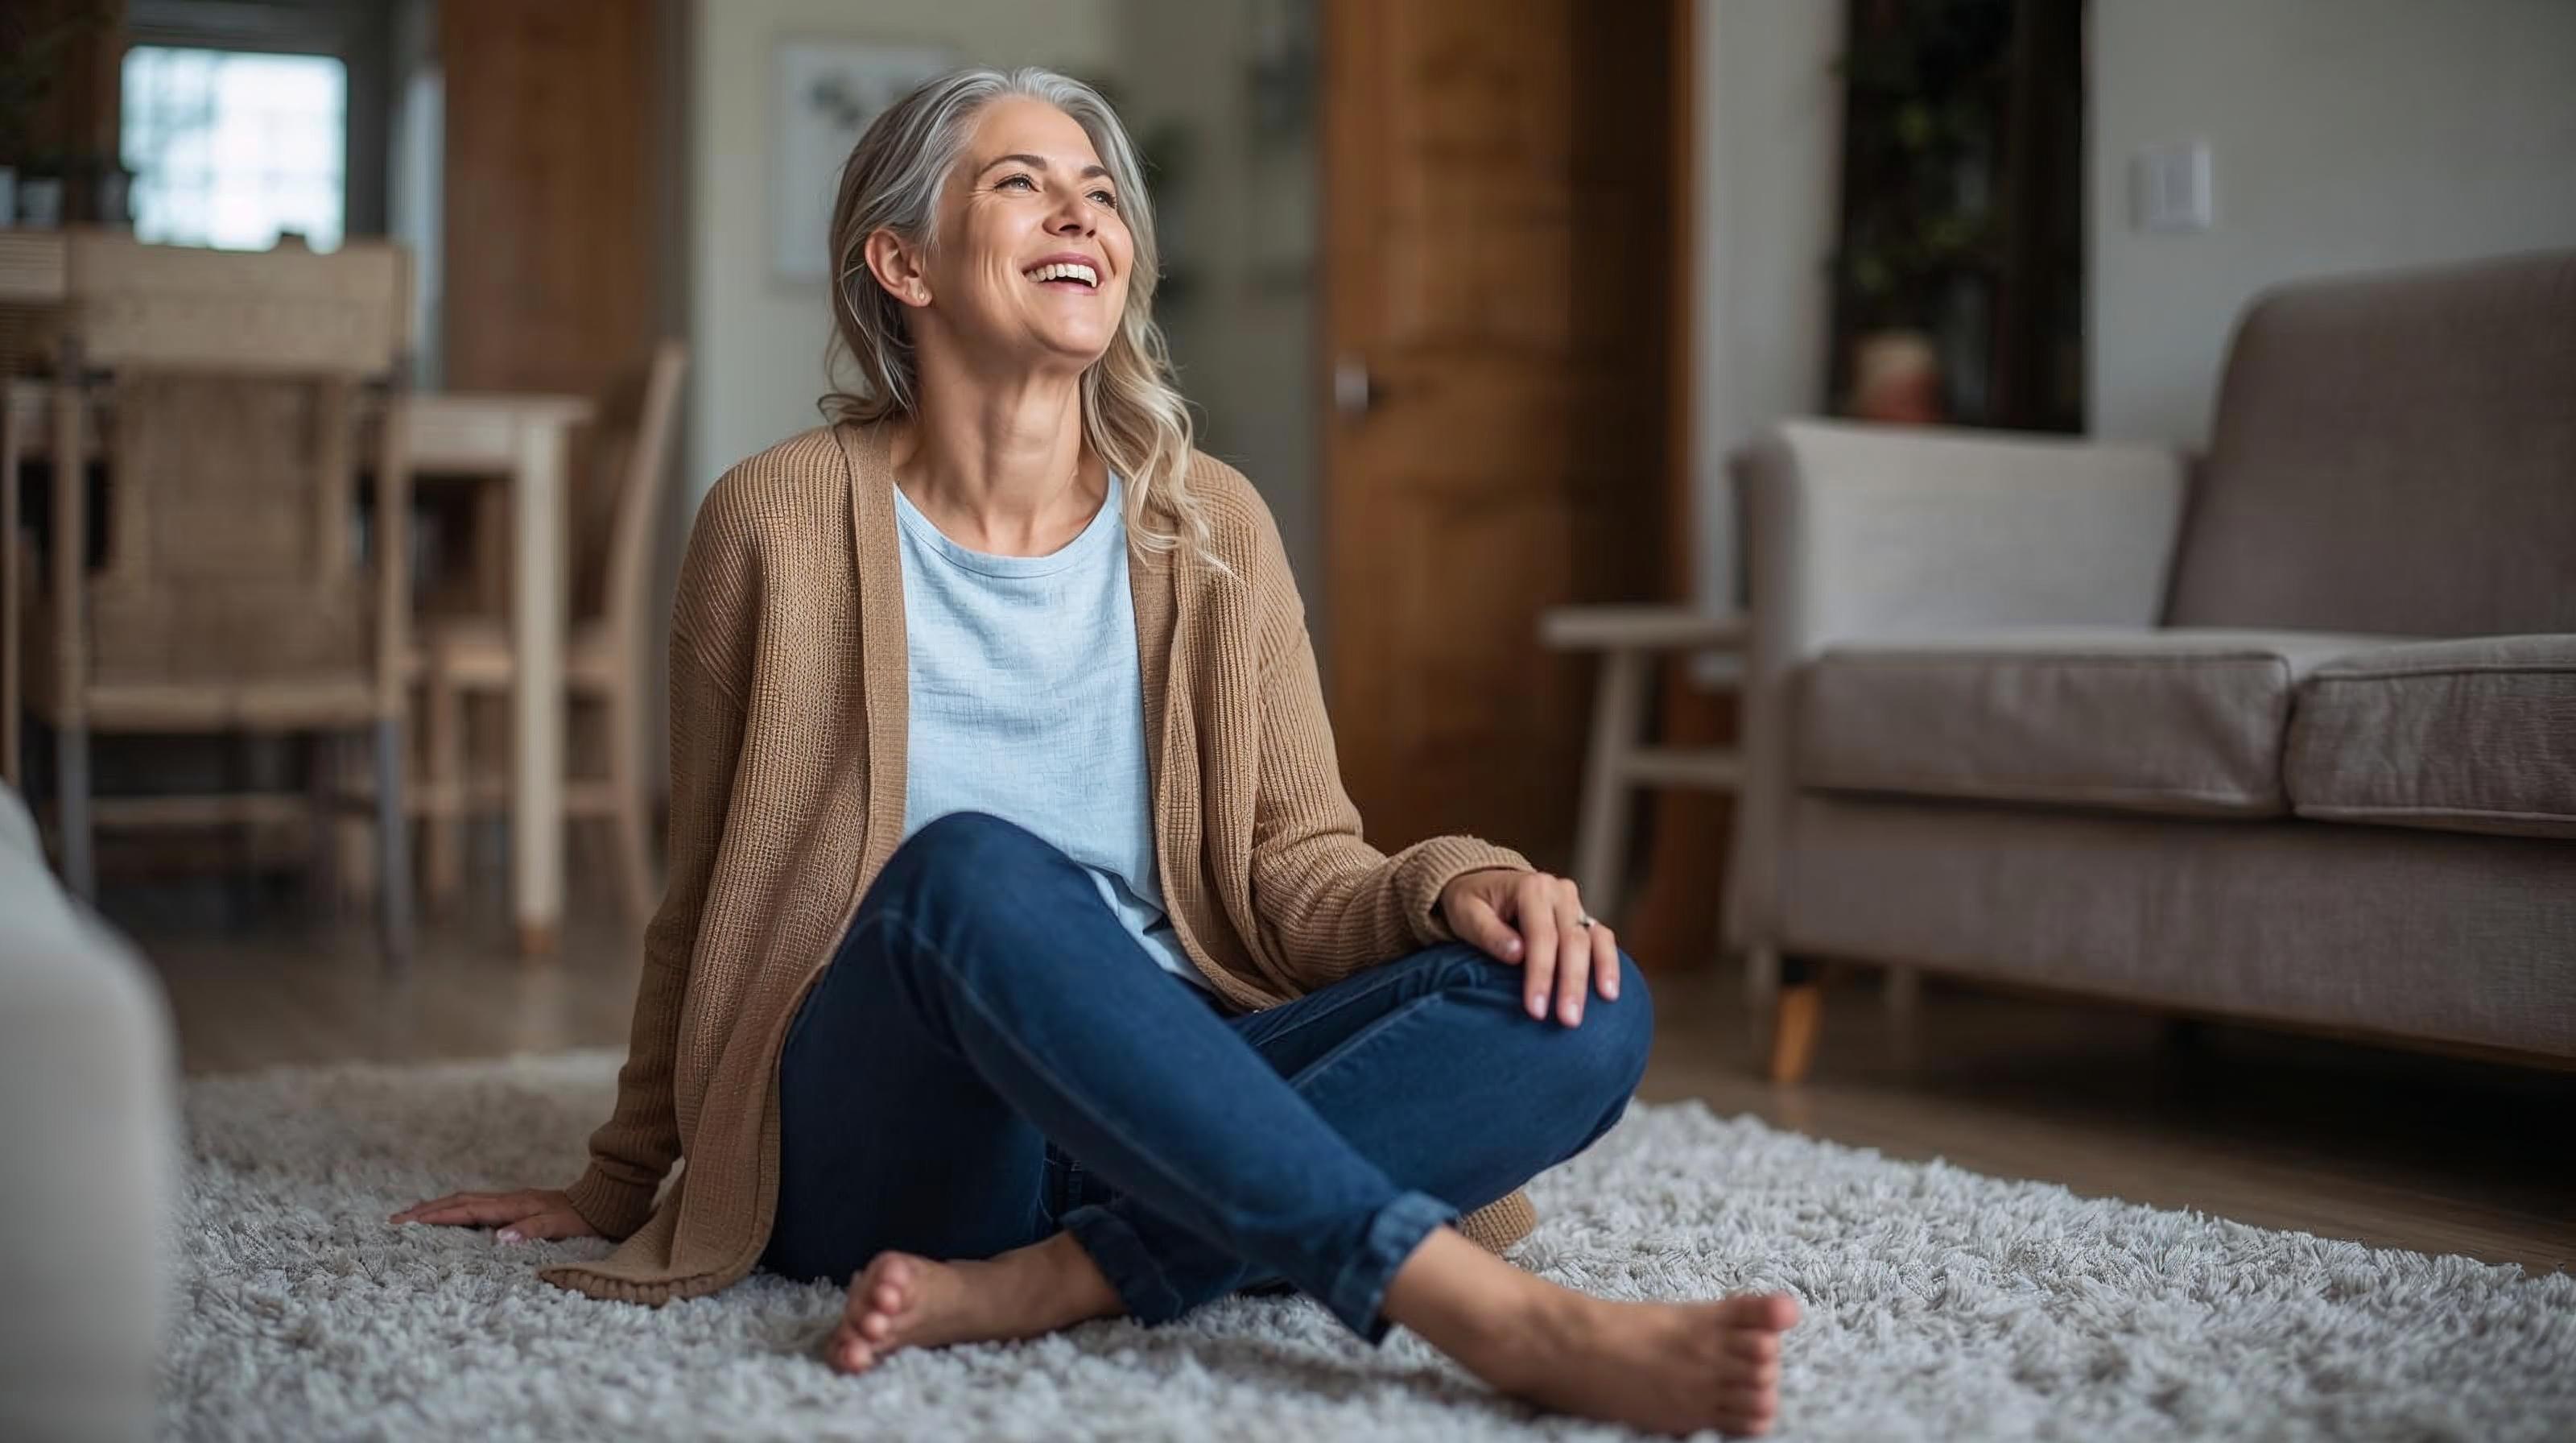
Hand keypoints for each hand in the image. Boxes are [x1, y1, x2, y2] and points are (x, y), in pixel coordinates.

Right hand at [389, 1186, 594, 1243]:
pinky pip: (474, 1207)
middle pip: (457, 1201)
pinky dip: (454, 1211)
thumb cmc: (580, 1217)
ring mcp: (508, 1202)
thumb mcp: (557, 1226)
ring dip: (436, 1208)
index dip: (434, 1216)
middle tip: (394, 1220)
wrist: (600, 1203)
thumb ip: (529, 1231)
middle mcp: (505, 1200)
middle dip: (425, 1210)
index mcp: (510, 1205)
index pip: (464, 1210)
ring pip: (464, 1202)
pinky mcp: (513, 1207)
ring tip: (411, 1217)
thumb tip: (499, 1239)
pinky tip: (448, 1219)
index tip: (406, 1222)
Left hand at [1437, 867, 1619, 1026]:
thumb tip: (1518, 955)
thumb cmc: (1471, 904)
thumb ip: (1490, 934)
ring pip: (1594, 939)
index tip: (1536, 1010)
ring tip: (1605, 1003)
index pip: (1541, 936)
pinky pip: (1602, 939)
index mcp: (1531, 888)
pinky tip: (1610, 991)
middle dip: (1571, 983)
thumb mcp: (1467, 914)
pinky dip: (1609, 963)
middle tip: (1569, 1021)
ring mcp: (1574, 905)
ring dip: (1600, 973)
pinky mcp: (1582, 919)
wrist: (1483, 886)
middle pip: (1572, 940)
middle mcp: (1559, 893)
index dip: (1540, 974)